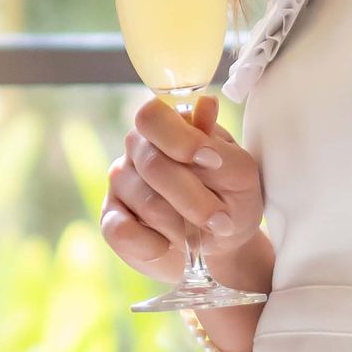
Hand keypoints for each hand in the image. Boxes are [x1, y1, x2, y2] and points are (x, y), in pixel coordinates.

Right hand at [100, 93, 267, 284]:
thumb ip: (220, 146)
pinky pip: (122, 232)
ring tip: (202, 234)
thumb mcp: (240, 175)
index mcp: (169, 127)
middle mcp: (138, 149)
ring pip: (146, 204)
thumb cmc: (231, 201)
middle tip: (222, 221)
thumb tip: (206, 106)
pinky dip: (153, 245)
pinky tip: (169, 245)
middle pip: (153, 165)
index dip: (178, 138)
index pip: (152, 116)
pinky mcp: (111, 219)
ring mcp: (121, 183)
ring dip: (183, 227)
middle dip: (193, 199)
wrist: (221, 246)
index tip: (211, 160)